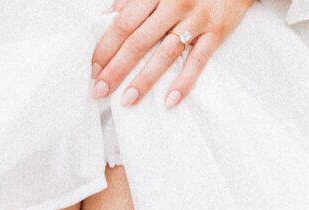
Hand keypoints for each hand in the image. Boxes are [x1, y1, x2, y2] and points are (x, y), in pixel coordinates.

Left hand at [91, 0, 254, 107]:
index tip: (93, 69)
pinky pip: (198, 61)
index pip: (123, 23)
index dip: (106, 47)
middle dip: (116, 68)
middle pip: (138, 41)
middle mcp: (174, 4)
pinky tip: (170, 100)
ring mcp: (195, 19)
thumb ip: (133, 1)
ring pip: (165, 53)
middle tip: (99, 91)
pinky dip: (184, 82)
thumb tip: (106, 19)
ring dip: (144, 79)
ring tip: (127, 100)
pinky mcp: (215, 32)